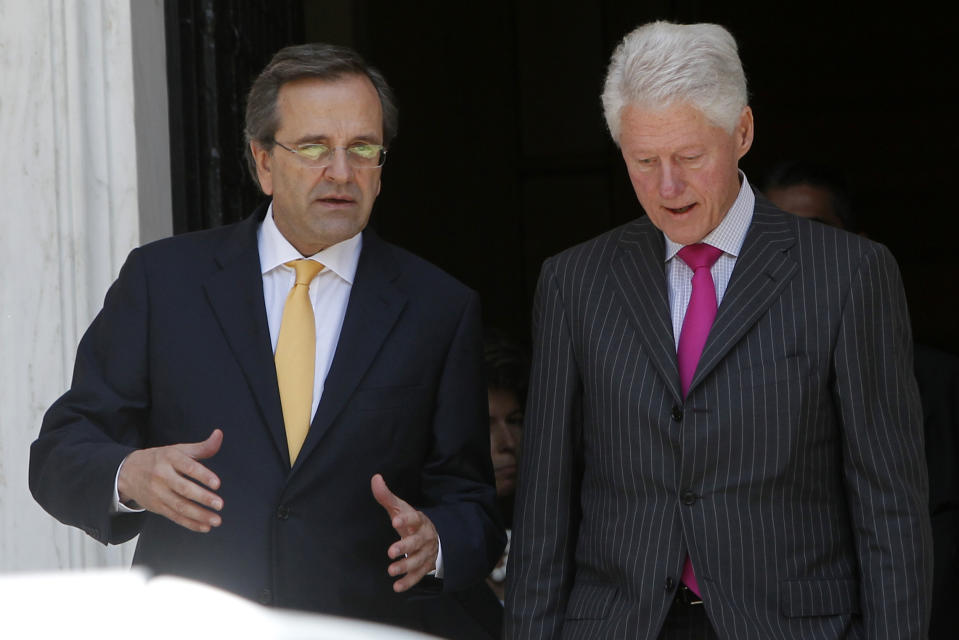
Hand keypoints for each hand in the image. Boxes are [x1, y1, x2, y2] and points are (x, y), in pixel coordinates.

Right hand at [117, 429, 223, 532]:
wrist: (127, 471)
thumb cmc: (160, 459)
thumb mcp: (178, 449)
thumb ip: (201, 446)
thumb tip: (219, 434)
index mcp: (170, 458)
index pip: (188, 467)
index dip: (203, 475)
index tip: (217, 484)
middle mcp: (162, 476)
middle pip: (184, 489)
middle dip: (202, 498)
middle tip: (219, 504)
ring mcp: (158, 493)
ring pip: (179, 506)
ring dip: (199, 515)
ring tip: (216, 520)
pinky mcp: (156, 506)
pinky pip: (174, 516)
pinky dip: (190, 523)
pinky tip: (204, 526)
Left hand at [371, 473, 438, 591]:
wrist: (436, 536)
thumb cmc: (412, 521)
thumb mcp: (401, 508)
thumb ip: (387, 496)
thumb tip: (375, 478)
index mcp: (420, 521)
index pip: (415, 518)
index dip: (406, 520)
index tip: (395, 521)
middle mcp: (425, 537)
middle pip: (417, 542)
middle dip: (405, 547)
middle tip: (391, 551)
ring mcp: (427, 552)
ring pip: (418, 560)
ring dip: (405, 566)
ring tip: (391, 570)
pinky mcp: (426, 566)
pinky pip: (419, 575)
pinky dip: (409, 582)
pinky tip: (397, 587)